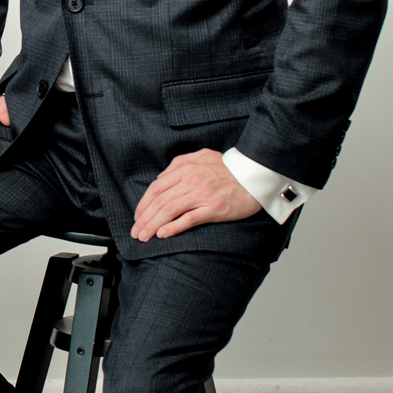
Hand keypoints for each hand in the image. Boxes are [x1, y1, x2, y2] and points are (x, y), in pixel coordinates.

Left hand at [131, 149, 259, 240]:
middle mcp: (191, 181)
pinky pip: (189, 219)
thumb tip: (161, 177)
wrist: (256, 175)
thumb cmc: (230, 168)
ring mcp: (202, 195)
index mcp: (186, 169)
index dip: (143, 204)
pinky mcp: (214, 209)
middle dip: (143, 219)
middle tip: (136, 232)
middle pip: (159, 201)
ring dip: (153, 225)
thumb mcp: (202, 156)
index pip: (156, 188)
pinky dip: (173, 227)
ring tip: (144, 236)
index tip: (137, 216)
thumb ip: (179, 163)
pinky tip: (163, 234)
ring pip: (169, 211)